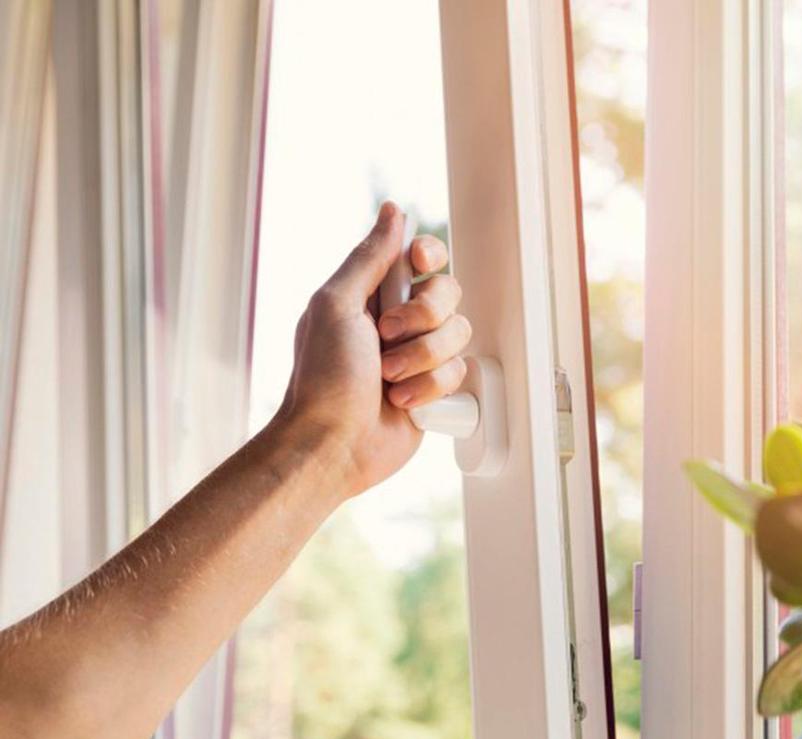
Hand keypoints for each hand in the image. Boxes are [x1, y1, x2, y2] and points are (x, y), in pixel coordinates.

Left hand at [274, 202, 470, 495]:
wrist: (334, 444)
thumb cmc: (323, 378)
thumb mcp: (336, 305)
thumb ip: (369, 257)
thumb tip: (392, 211)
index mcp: (373, 294)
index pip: (422, 257)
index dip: (429, 257)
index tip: (418, 266)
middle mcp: (400, 321)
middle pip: (448, 293)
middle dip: (422, 318)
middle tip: (386, 338)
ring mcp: (419, 356)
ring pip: (458, 334)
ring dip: (422, 359)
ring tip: (388, 379)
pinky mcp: (434, 389)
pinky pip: (459, 373)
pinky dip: (429, 389)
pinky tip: (401, 401)